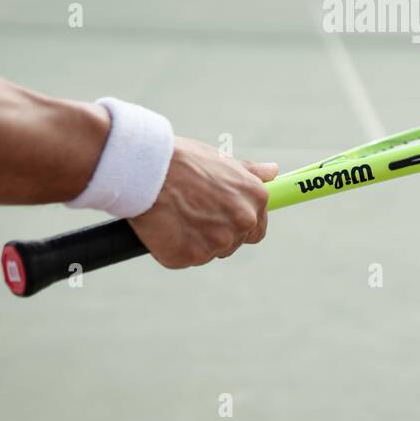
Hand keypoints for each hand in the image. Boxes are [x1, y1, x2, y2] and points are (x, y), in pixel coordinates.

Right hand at [127, 136, 276, 268]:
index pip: (256, 229)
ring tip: (176, 215)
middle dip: (215, 234)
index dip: (238, 226)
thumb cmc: (182, 160)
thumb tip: (273, 171)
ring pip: (209, 252)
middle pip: (233, 243)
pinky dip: (174, 248)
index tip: (222, 220)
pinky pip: (184, 259)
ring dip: (195, 241)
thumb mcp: (222, 161)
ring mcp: (218, 242)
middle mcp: (242, 222)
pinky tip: (165, 226)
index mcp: (255, 199)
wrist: (146, 169)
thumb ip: (250, 173)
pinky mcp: (191, 256)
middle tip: (192, 213)